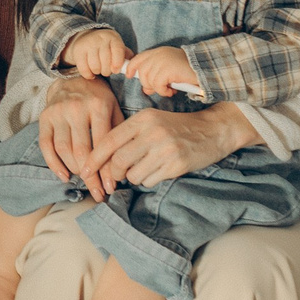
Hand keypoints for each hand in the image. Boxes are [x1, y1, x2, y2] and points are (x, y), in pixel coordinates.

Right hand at [35, 75, 120, 198]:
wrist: (73, 78)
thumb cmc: (98, 98)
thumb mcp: (114, 109)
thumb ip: (118, 133)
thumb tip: (122, 167)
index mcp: (98, 106)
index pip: (102, 145)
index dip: (106, 169)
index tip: (110, 187)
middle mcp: (76, 108)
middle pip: (82, 151)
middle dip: (91, 177)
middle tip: (98, 193)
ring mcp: (58, 113)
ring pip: (64, 150)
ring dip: (74, 170)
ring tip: (85, 181)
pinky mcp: (45, 117)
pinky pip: (46, 145)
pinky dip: (53, 164)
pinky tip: (64, 176)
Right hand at [57, 28, 130, 77]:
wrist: (86, 37)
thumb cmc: (106, 46)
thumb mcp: (117, 46)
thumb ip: (126, 55)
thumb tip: (132, 66)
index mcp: (112, 37)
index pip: (118, 51)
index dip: (118, 63)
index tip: (116, 70)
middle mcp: (100, 38)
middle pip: (106, 62)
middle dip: (107, 71)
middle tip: (106, 70)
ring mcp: (88, 44)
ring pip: (95, 67)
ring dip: (98, 72)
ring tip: (99, 69)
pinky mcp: (78, 51)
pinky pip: (84, 69)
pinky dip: (89, 75)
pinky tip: (91, 73)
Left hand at [94, 103, 256, 188]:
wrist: (214, 130)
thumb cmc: (177, 127)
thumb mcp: (152, 121)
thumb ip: (129, 135)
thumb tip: (103, 160)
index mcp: (142, 119)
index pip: (109, 140)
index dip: (94, 158)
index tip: (84, 170)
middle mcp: (152, 132)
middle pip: (118, 161)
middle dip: (112, 173)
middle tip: (115, 177)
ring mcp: (165, 149)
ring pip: (133, 174)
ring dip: (133, 177)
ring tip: (144, 168)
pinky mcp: (176, 165)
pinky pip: (149, 181)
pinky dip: (148, 180)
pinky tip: (158, 170)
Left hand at [121, 46, 201, 97]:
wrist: (205, 68)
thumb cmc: (188, 71)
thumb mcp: (169, 71)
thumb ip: (155, 76)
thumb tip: (145, 89)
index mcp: (159, 52)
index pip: (138, 58)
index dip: (131, 68)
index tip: (129, 75)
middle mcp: (159, 55)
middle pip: (141, 72)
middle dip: (148, 84)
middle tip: (160, 88)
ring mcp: (162, 61)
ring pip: (148, 80)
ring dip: (158, 89)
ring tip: (169, 89)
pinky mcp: (167, 70)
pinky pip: (157, 85)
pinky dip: (163, 91)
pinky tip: (172, 90)